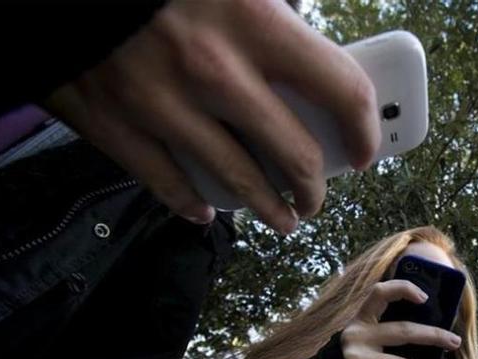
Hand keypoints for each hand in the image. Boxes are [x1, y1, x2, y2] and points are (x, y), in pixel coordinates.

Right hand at [43, 0, 379, 231]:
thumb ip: (274, 12)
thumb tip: (309, 50)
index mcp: (254, 20)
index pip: (341, 90)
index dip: (364, 129)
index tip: (365, 148)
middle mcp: (214, 69)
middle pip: (295, 154)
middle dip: (316, 186)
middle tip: (318, 194)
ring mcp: (161, 103)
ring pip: (238, 182)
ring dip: (271, 209)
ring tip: (284, 219)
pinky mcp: (112, 123)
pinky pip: (165, 183)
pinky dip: (191, 205)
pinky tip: (206, 212)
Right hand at [341, 280, 461, 358]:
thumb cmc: (357, 349)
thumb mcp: (366, 330)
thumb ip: (387, 323)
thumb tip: (432, 323)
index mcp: (363, 317)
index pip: (380, 292)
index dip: (402, 289)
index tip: (425, 297)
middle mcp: (359, 334)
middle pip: (403, 331)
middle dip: (433, 335)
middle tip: (455, 342)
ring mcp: (357, 358)